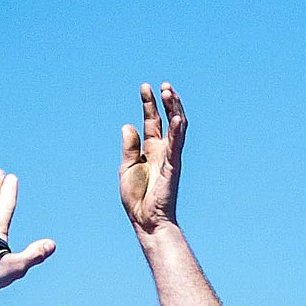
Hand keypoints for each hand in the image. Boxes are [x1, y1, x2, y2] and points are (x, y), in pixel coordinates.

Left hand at [118, 81, 186, 233]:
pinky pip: (177, 146)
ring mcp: (170, 157)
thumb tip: (128, 124)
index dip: (149, 103)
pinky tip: (176, 117)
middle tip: (162, 85)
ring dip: (174, 109)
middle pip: (166, 119)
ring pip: (177, 128)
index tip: (145, 86)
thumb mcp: (127, 167)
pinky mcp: (173, 166)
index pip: (152, 121)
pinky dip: (177, 131)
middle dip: (165, 102)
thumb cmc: (137, 197)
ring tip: (169, 92)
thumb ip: (129, 146)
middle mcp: (163, 150)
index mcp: (151, 150)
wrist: (145, 219)